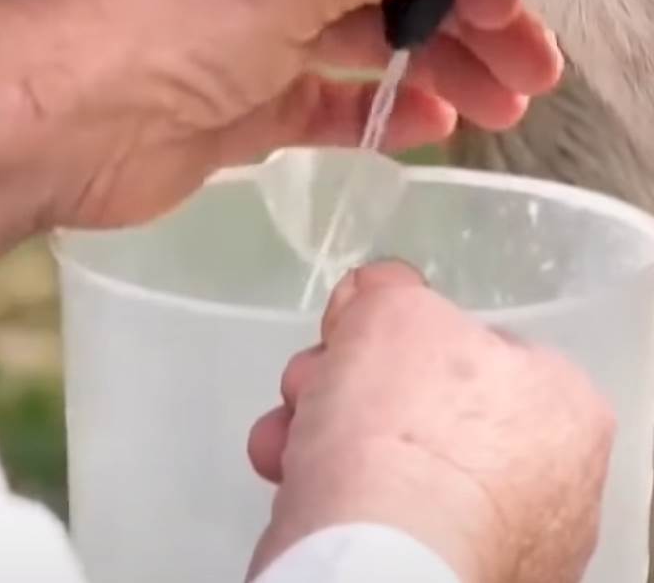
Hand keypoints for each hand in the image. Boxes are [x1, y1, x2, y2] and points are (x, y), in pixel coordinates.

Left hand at [0, 0, 563, 297]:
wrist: (56, 117)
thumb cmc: (167, 14)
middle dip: (465, 14)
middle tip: (526, 66)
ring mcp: (252, 27)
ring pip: (366, 37)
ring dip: (435, 66)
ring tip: (498, 107)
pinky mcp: (240, 99)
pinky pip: (323, 99)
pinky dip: (376, 110)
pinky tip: (427, 126)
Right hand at [246, 262, 614, 582]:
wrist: (375, 559)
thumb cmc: (404, 424)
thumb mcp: (395, 311)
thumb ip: (390, 288)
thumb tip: (376, 292)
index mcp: (560, 407)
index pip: (469, 347)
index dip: (393, 334)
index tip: (345, 338)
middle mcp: (544, 482)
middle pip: (418, 403)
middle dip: (343, 387)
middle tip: (307, 386)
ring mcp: (497, 542)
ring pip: (387, 458)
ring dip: (320, 432)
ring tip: (282, 440)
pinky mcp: (444, 579)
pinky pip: (378, 515)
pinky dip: (329, 489)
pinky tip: (288, 475)